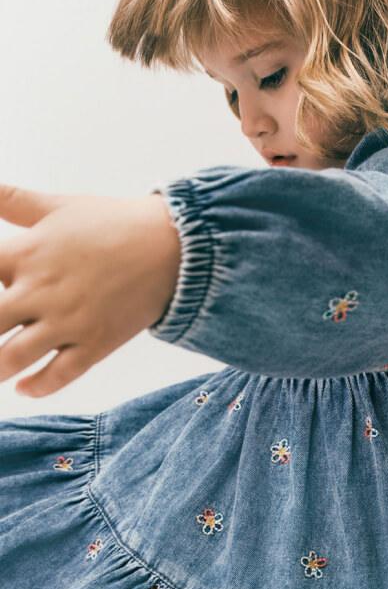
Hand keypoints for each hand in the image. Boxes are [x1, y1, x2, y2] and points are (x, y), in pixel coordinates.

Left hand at [0, 184, 180, 396]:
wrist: (170, 247)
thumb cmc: (112, 223)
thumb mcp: (57, 206)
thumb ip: (13, 200)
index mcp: (27, 253)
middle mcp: (42, 291)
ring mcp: (68, 322)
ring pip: (14, 357)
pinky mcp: (94, 345)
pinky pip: (58, 375)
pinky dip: (36, 386)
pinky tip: (22, 387)